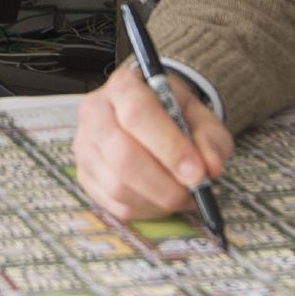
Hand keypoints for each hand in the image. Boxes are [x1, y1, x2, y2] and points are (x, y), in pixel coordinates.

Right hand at [73, 64, 234, 224]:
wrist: (153, 115)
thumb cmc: (176, 115)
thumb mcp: (202, 117)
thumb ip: (210, 139)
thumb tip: (209, 169)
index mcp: (123, 86)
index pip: (138, 114)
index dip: (169, 147)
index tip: (197, 172)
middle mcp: (95, 112)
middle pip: (122, 155)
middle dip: (163, 183)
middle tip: (193, 194)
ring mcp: (85, 146)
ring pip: (117, 185)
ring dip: (156, 200)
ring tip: (182, 197)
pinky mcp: (84, 175)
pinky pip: (114, 204)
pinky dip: (145, 210)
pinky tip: (162, 200)